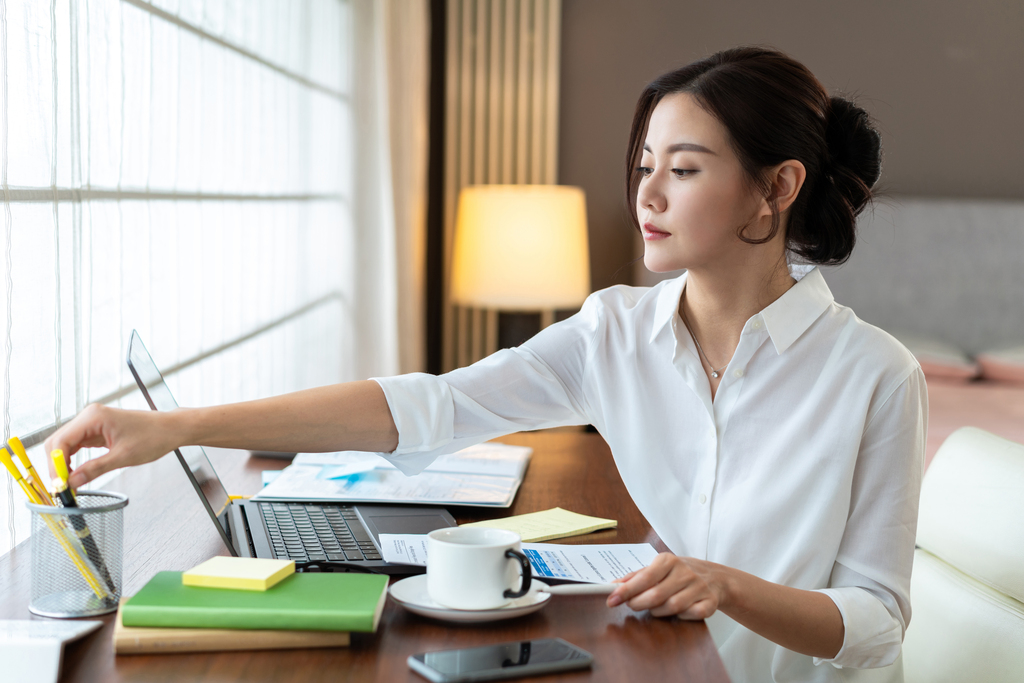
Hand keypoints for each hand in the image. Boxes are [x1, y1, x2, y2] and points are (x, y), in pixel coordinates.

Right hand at [43, 404, 180, 488]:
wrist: (170, 429)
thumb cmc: (153, 437)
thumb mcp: (123, 457)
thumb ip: (95, 469)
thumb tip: (71, 483)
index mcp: (93, 417)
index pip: (60, 441)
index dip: (55, 465)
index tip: (58, 484)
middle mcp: (89, 416)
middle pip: (58, 441)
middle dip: (56, 465)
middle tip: (61, 487)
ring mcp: (92, 422)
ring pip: (65, 444)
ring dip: (63, 463)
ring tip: (68, 484)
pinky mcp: (97, 429)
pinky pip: (77, 445)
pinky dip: (73, 459)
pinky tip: (76, 474)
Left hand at [607, 552, 727, 618]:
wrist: (714, 577)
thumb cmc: (678, 573)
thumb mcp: (657, 568)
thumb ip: (635, 576)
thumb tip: (613, 585)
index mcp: (669, 560)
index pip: (645, 577)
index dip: (626, 590)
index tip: (611, 600)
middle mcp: (685, 572)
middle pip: (657, 594)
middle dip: (639, 603)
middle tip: (631, 605)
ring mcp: (699, 587)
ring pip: (672, 607)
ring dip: (658, 611)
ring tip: (654, 608)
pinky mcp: (710, 602)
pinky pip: (691, 615)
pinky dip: (681, 617)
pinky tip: (677, 612)